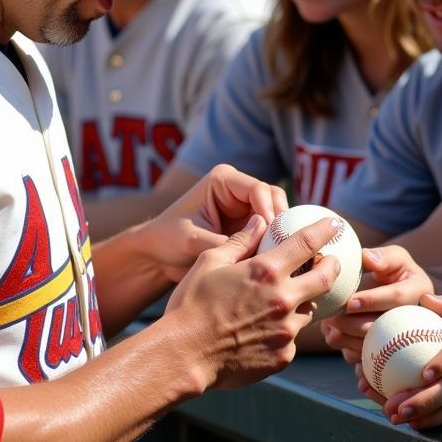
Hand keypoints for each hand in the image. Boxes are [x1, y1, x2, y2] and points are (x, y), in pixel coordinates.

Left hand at [141, 164, 287, 281]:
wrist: (158, 256)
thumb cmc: (168, 240)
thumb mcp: (193, 242)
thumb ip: (224, 243)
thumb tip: (256, 253)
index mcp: (222, 181)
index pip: (257, 189)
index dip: (268, 211)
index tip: (271, 235)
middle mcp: (238, 189)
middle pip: (274, 199)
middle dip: (280, 222)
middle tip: (282, 248)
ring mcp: (246, 208)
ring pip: (278, 216)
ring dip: (281, 234)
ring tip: (279, 257)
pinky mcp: (250, 227)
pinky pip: (272, 233)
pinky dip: (276, 244)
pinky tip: (276, 261)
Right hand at [165, 213, 340, 390]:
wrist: (184, 356)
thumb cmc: (191, 305)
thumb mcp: (210, 262)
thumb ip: (240, 241)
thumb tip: (259, 221)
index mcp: (265, 271)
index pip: (307, 243)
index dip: (325, 230)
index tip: (334, 224)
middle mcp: (283, 299)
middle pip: (325, 278)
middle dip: (331, 266)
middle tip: (328, 262)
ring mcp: (286, 331)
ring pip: (309, 310)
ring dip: (303, 301)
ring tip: (287, 299)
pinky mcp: (284, 356)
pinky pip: (292, 338)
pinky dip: (284, 330)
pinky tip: (263, 331)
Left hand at [319, 244, 434, 365]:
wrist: (396, 294)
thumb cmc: (394, 271)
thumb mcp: (394, 258)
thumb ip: (383, 257)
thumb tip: (367, 258)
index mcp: (421, 291)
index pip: (398, 297)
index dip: (373, 300)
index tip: (350, 303)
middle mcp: (420, 319)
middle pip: (385, 329)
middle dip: (354, 325)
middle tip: (330, 320)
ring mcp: (409, 343)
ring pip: (377, 350)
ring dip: (348, 342)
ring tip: (328, 330)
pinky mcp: (395, 358)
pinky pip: (374, 364)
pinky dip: (352, 355)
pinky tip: (337, 341)